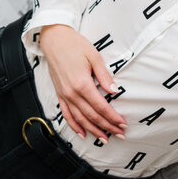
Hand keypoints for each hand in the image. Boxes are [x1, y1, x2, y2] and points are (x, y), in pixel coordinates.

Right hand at [39, 24, 126, 141]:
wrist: (54, 40)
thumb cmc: (75, 45)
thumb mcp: (94, 57)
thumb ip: (104, 76)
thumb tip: (115, 91)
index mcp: (82, 84)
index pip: (101, 106)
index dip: (113, 117)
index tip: (123, 124)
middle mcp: (72, 93)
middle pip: (92, 116)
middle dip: (107, 127)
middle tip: (120, 134)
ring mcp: (64, 95)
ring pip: (79, 119)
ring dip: (93, 130)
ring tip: (105, 139)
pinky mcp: (59, 94)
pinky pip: (66, 114)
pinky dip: (74, 126)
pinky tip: (82, 134)